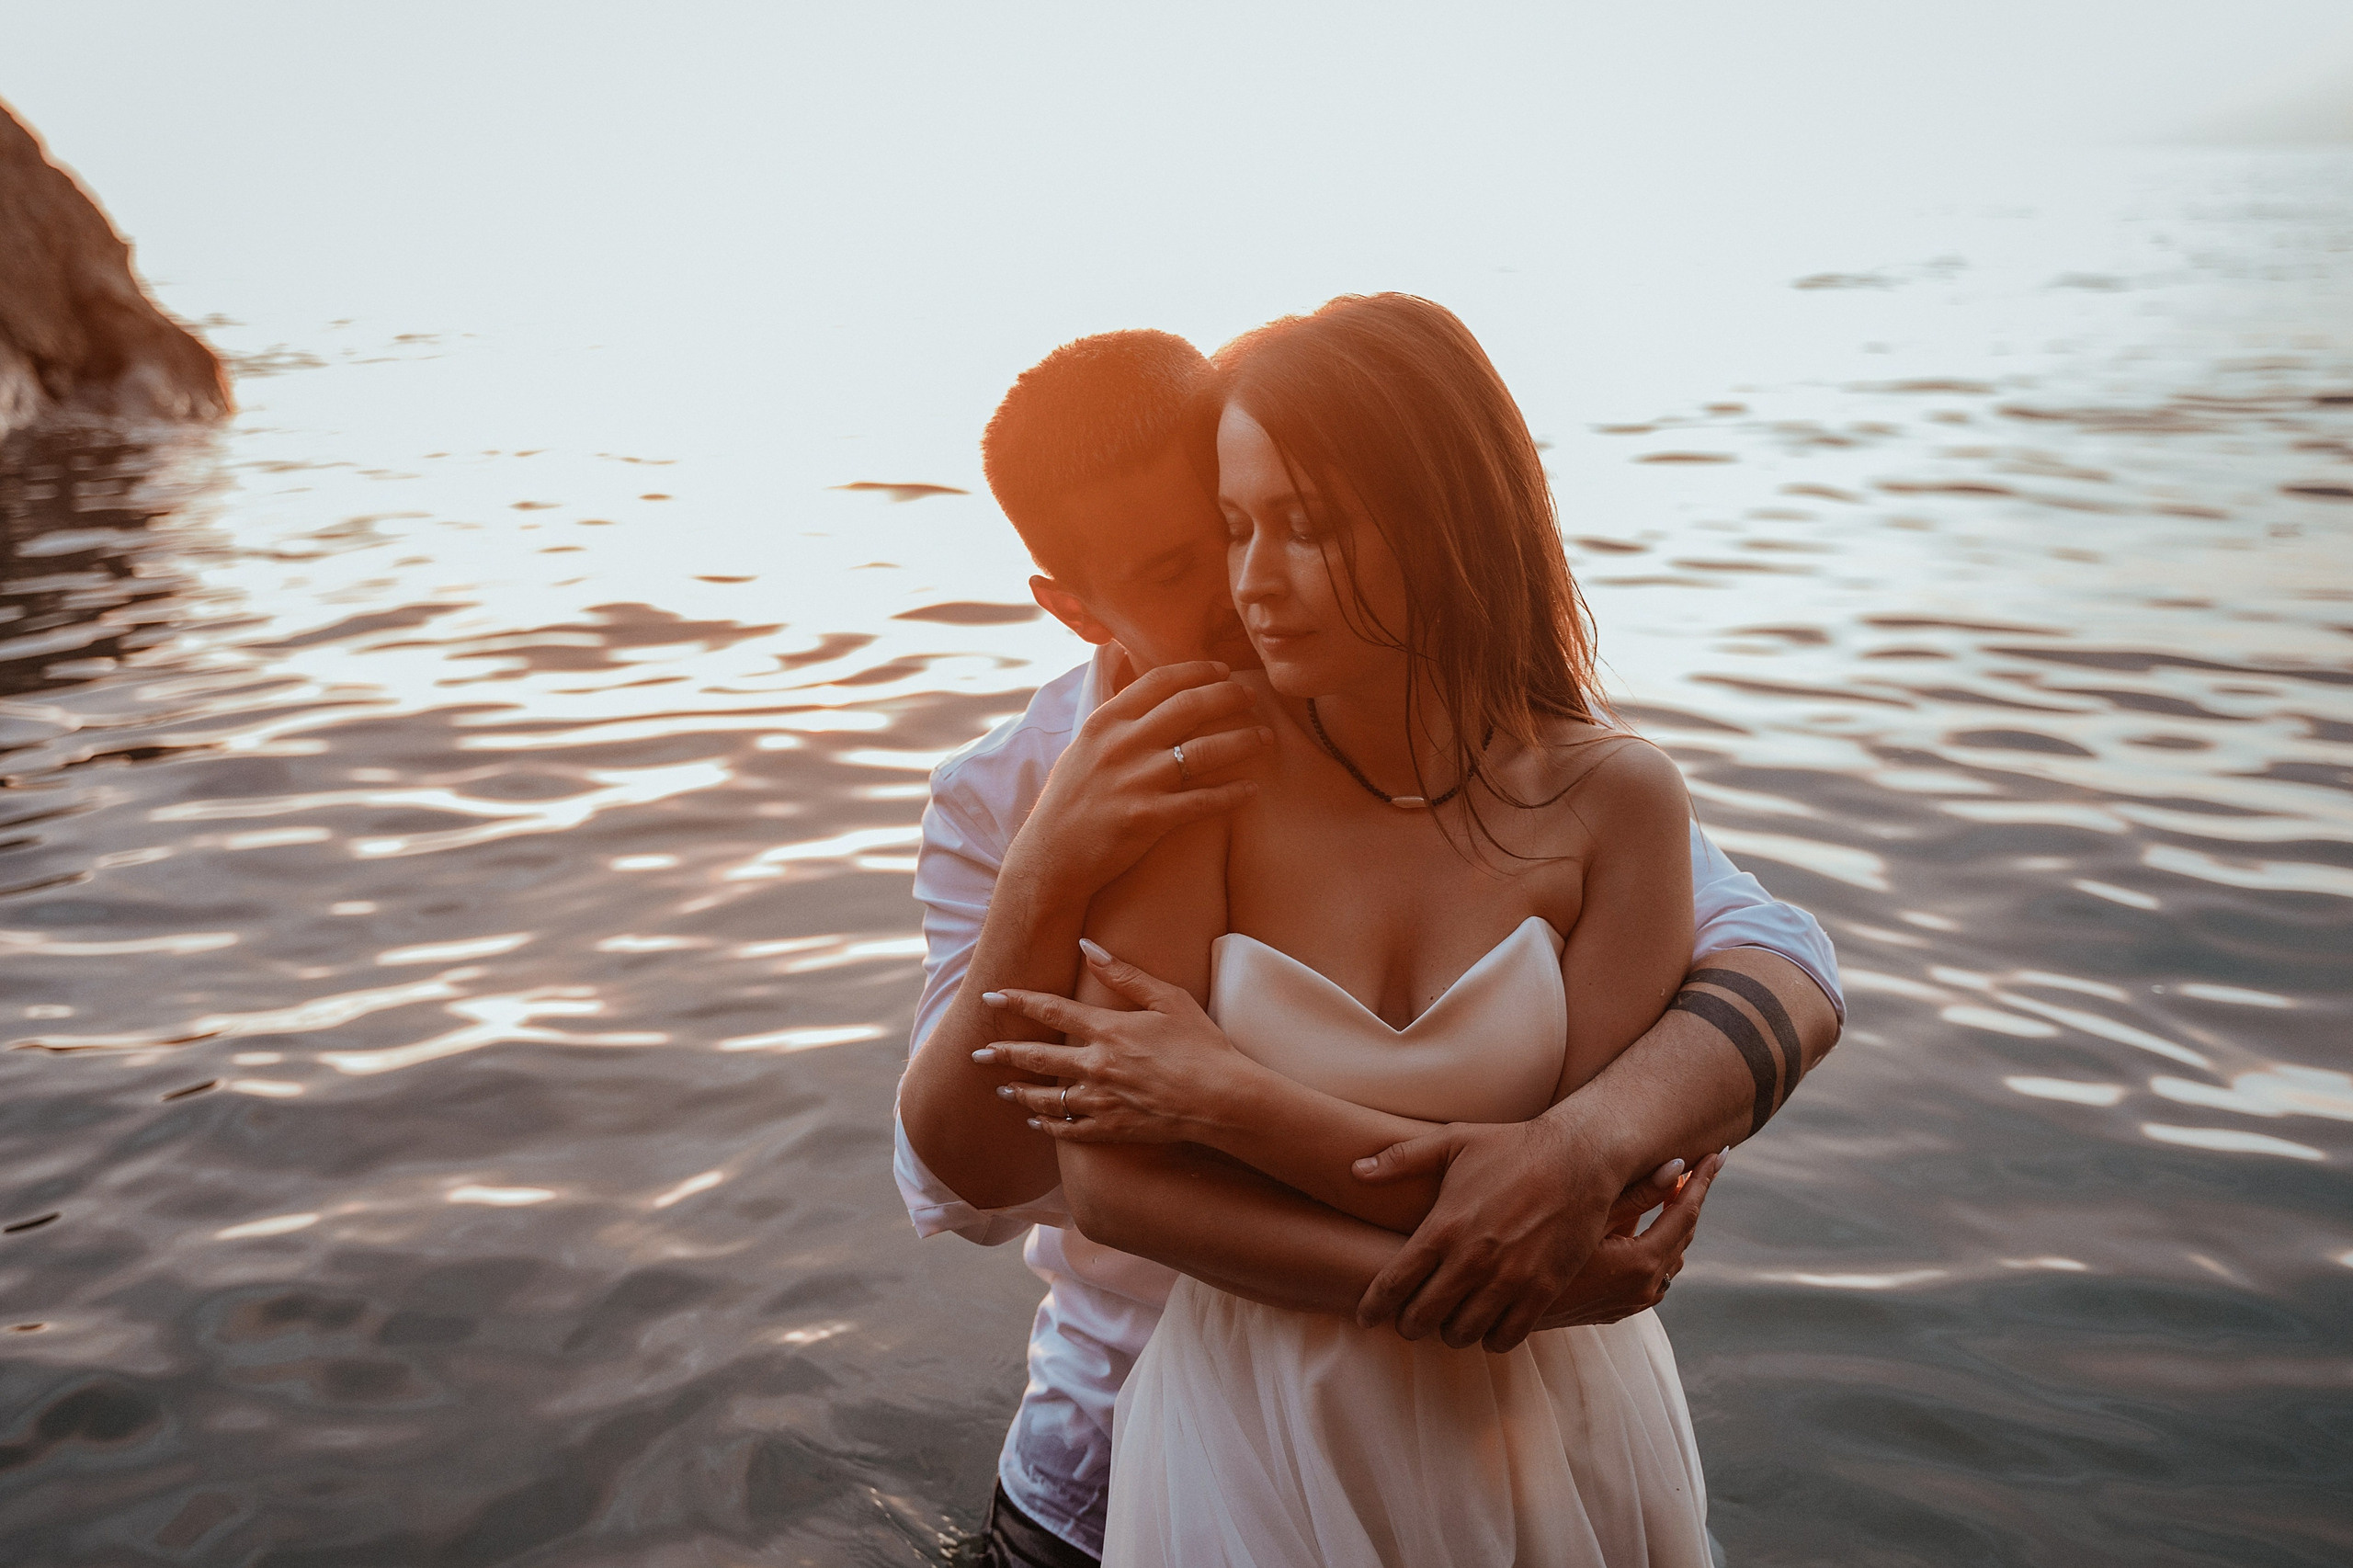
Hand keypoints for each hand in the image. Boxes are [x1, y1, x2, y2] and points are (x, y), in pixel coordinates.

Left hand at [973, 941, 1252, 1142]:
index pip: (1051, 1010)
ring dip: (1020, 1093)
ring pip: (1046, 1098)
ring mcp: (1101, 1101)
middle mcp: (1096, 1066)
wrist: (1223, 1100)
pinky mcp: (1112, 1128)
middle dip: (1003, 1054)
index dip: (1018, 1001)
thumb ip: (1125, 973)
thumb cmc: (1203, 1045)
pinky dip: (1048, 1126)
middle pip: (1037, 1058)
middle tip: (977, 1053)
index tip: (991, 997)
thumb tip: (1088, 946)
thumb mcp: (1169, 998)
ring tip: (1001, 1090)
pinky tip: (1035, 1122)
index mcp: (1108, 1030)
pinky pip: (1068, 1130)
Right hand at [1003, 660, 1268, 906]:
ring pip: (1205, 750)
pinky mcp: (1148, 818)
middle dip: (1229, 696)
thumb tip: (1153, 696)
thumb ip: (1117, 722)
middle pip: (1190, 706)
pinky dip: (1233, 793)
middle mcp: (1122, 745)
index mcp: (1106, 722)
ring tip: (1266, 739)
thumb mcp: (1084, 748)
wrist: (1050, 858)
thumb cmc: (1069, 802)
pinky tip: (1253, 790)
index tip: (1224, 671)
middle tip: (1252, 696)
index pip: (1160, 681)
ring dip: (1243, 741)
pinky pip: (1203, 800)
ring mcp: (1136, 781)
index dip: (1198, 671)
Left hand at [1351, 1115, 1660, 1352]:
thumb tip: (1354, 1170)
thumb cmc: (1512, 1147)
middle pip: (1422, 1318)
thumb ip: (1399, 1159)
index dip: (1373, 1307)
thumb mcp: (1452, 1141)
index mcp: (1444, 1227)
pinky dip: (1491, 1339)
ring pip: (1462, 1333)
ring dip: (1450, 1332)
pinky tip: (1488, 1325)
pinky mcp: (1543, 1290)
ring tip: (1450, 1321)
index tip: (1365, 1317)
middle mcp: (1472, 1260)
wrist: (1579, 1157)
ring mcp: (1509, 1279)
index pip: (1393, 1283)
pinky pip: (1507, 1337)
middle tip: (1409, 1321)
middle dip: (1408, 1325)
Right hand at [1531, 1150, 1722, 1333]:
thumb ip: (1634, 1194)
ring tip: (1668, 1189)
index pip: (1685, 1213)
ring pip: (1671, 1255)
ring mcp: (1635, 1300)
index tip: (1716, 1154)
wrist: (1505, 1309)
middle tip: (1695, 1164)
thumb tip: (1676, 1165)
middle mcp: (1646, 1287)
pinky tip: (1642, 1225)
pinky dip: (1658, 1244)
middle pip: (1683, 1233)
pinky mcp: (1620, 1307)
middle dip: (1690, 1197)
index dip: (1702, 1180)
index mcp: (1642, 1263)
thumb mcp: (1585, 1218)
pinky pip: (1654, 1271)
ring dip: (1673, 1222)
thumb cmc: (1537, 1254)